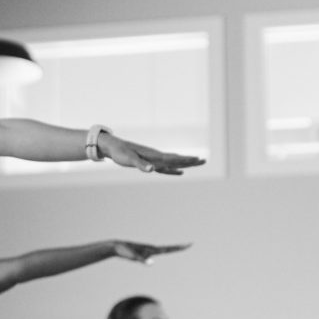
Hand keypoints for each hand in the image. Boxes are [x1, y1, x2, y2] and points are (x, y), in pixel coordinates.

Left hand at [91, 130, 205, 175]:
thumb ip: (141, 165)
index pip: (174, 158)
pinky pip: (166, 167)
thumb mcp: (129, 159)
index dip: (187, 160)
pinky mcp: (150, 162)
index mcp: (154, 156)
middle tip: (205, 160)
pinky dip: (174, 170)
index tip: (199, 158)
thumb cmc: (120, 153)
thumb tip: (152, 169)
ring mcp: (154, 159)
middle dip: (191, 161)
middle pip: (178, 159)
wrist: (114, 146)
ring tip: (197, 163)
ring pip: (174, 162)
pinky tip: (179, 172)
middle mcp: (157, 157)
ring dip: (186, 164)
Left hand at [113, 239, 189, 263]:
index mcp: (152, 249)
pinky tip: (163, 253)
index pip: (168, 249)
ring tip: (182, 246)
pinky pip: (156, 253)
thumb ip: (143, 260)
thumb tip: (152, 263)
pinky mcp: (144, 253)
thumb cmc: (124, 251)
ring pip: (163, 250)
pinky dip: (163, 252)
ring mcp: (148, 250)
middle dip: (179, 247)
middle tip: (189, 244)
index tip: (188, 244)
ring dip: (173, 249)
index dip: (179, 247)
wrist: (116, 246)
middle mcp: (152, 249)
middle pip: (168, 248)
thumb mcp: (133, 257)